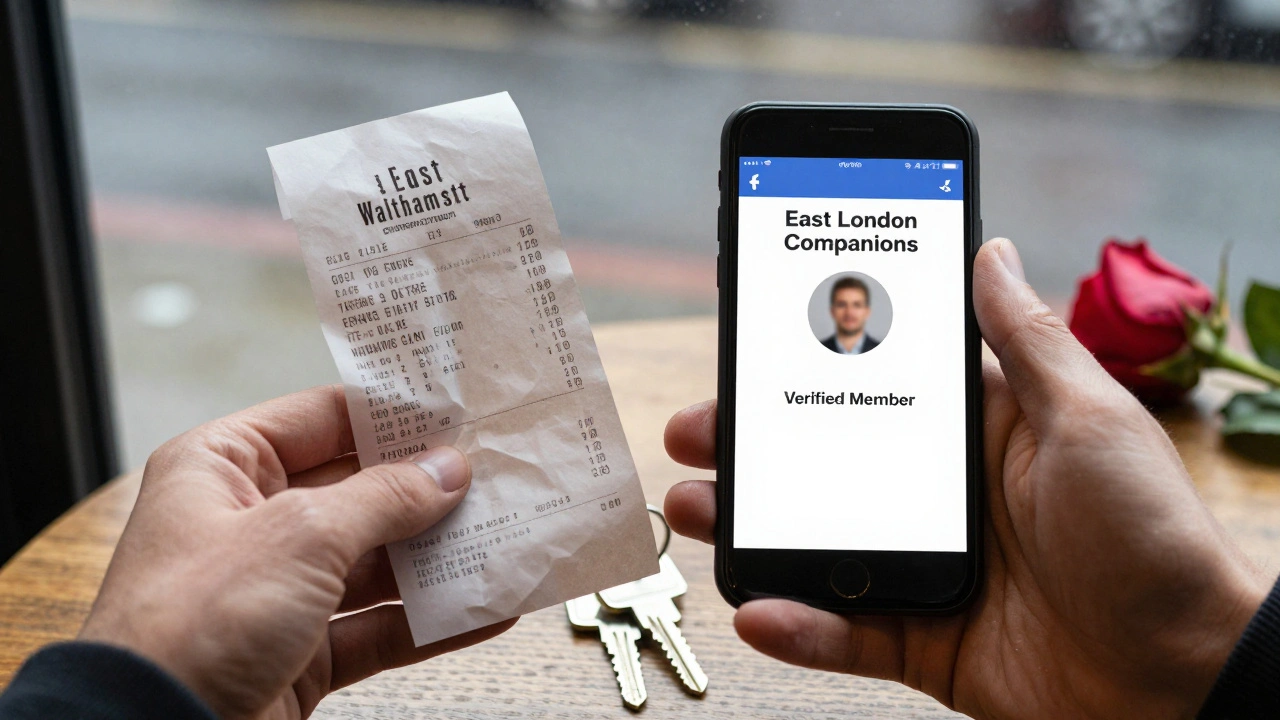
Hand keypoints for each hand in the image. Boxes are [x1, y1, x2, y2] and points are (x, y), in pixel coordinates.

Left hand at [78, 385, 514, 719]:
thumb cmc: (189, 626)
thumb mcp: (300, 536)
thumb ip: (383, 498)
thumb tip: (444, 471)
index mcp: (222, 467)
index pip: (321, 418)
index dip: (390, 414)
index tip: (456, 409)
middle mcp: (247, 523)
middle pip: (357, 491)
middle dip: (427, 490)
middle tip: (495, 475)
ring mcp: (275, 591)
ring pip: (374, 562)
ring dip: (438, 557)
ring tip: (503, 539)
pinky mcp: (298, 652)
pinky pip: (378, 626)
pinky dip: (429, 621)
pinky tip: (483, 609)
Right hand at [663, 238, 1269, 718]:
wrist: (1189, 680)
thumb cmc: (1156, 539)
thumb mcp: (1089, 420)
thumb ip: (1027, 340)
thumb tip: (990, 249)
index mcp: (981, 432)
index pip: (877, 383)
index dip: (808, 363)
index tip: (747, 342)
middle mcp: (945, 495)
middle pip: (825, 462)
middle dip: (750, 446)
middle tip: (694, 433)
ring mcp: (928, 568)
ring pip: (817, 544)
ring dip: (750, 529)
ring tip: (693, 510)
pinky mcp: (926, 641)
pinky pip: (847, 634)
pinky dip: (800, 628)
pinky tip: (757, 611)